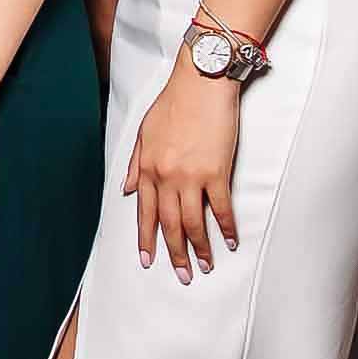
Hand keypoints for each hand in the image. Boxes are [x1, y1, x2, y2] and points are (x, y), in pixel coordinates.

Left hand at [125, 55, 240, 283]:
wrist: (201, 82)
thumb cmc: (174, 103)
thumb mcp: (144, 132)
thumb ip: (135, 163)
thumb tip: (128, 190)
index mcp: (148, 168)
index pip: (145, 212)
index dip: (146, 239)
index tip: (147, 260)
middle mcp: (166, 176)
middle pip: (168, 224)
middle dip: (174, 253)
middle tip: (181, 275)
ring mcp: (191, 176)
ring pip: (193, 223)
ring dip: (200, 248)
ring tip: (205, 266)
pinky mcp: (216, 171)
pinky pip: (220, 207)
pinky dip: (225, 227)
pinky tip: (230, 241)